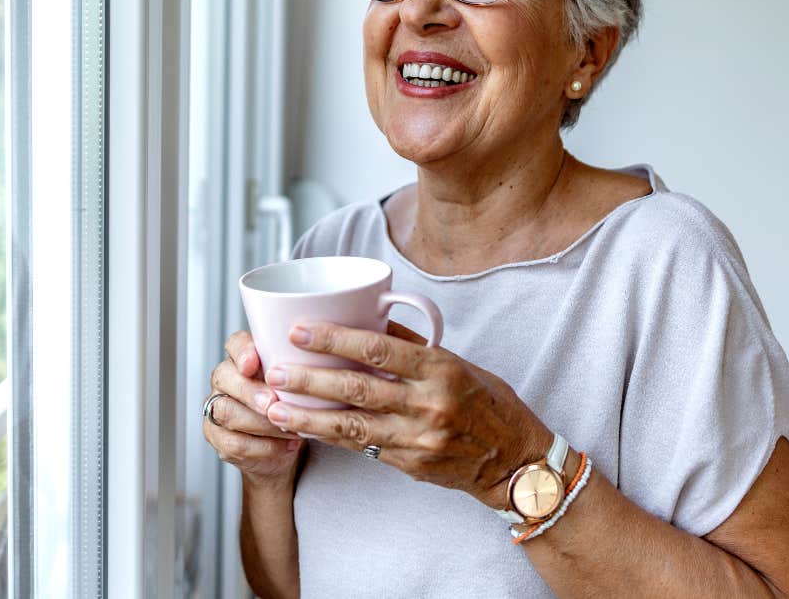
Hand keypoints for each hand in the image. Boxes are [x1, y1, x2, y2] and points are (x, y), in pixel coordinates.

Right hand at [203, 331, 305, 487]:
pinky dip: (263, 447)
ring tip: (290, 429)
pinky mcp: (218, 437)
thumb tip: (321, 360)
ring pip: (226, 411)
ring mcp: (216, 408)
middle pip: (224, 377)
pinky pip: (234, 443)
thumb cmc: (296, 406)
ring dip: (261, 423)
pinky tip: (286, 446)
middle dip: (250, 391)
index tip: (252, 363)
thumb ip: (303, 368)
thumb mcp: (303, 384)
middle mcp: (225, 380)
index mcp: (244, 358)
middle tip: (272, 403)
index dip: (242, 352)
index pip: (235, 344)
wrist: (288, 444)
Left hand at [261, 321, 551, 507]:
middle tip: (272, 369)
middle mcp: (428, 405)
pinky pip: (363, 448)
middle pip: (357, 388)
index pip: (379, 350)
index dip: (335, 339)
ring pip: (352, 426)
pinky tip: (304, 429)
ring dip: (308, 417)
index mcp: (441, 370)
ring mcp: (418, 440)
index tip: (300, 330)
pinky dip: (331, 437)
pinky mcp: (411, 466)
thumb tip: (370, 321)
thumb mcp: (458, 365)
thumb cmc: (488, 404)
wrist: (516, 462)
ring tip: (273, 407)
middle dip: (309, 379)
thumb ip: (414, 347)